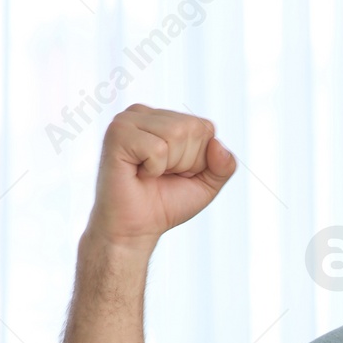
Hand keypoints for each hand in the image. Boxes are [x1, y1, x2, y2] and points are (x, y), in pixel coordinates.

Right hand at [85, 104, 236, 252]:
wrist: (135, 229)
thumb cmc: (165, 204)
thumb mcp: (207, 184)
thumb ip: (224, 165)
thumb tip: (217, 143)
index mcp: (163, 118)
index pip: (205, 127)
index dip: (199, 159)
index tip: (176, 173)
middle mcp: (143, 113)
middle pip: (192, 128)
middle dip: (185, 162)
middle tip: (161, 176)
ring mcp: (127, 120)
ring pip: (176, 134)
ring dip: (169, 165)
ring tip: (149, 174)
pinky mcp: (117, 133)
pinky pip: (157, 148)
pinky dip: (154, 169)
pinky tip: (138, 173)